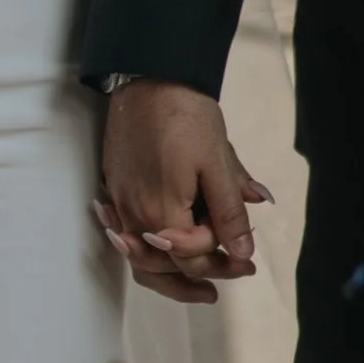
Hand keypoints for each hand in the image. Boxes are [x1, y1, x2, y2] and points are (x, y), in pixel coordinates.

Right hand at [99, 80, 268, 307]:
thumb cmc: (186, 116)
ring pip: (141, 258)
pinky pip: (129, 235)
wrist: (149, 76)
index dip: (223, 262)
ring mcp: (119, 203)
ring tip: (202, 285)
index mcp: (162, 212)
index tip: (249, 261)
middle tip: (237, 272)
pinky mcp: (114, 188)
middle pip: (163, 268)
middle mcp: (134, 215)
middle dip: (202, 275)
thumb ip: (229, 211)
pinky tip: (165, 249)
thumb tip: (243, 252)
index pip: (192, 258)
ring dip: (171, 275)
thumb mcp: (217, 162)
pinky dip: (149, 251)